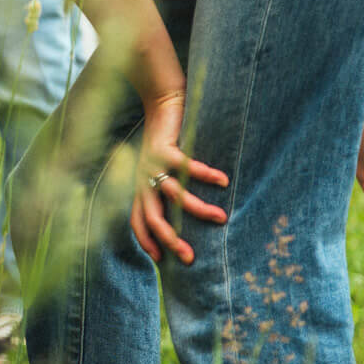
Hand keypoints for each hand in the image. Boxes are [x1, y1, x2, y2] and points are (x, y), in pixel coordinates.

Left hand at [131, 89, 228, 264]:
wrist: (160, 102)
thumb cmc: (167, 140)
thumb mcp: (163, 168)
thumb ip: (170, 189)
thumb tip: (188, 213)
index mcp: (141, 187)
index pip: (138, 222)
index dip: (146, 242)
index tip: (161, 262)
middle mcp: (143, 179)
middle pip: (152, 217)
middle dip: (170, 240)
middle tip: (190, 258)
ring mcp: (152, 164)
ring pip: (174, 195)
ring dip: (198, 209)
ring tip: (221, 218)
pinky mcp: (165, 147)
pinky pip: (186, 166)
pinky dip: (206, 174)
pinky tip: (225, 180)